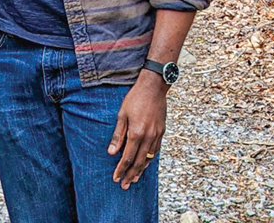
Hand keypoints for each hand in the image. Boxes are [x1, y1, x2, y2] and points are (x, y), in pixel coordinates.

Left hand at [108, 72, 166, 188]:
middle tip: (124, 185)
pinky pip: (155, 151)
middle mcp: (148, 137)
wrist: (154, 87)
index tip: (116, 178)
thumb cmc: (135, 99)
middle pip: (139, 162)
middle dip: (131, 175)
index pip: (128, 157)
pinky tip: (145, 164)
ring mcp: (157, 135)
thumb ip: (117, 135)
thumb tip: (111, 153)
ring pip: (149, 158)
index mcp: (136, 133)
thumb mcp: (122, 115)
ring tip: (134, 179)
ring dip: (141, 170)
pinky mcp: (162, 132)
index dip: (121, 169)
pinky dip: (149, 160)